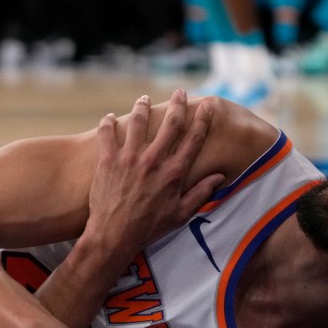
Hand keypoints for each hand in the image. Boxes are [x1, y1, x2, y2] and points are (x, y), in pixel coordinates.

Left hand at [86, 89, 224, 261]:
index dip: (203, 119)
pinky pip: (108, 133)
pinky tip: (110, 117)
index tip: (207, 105)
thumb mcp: (180, 214)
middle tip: (179, 92)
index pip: (194, 139)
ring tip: (144, 99)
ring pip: (139, 122)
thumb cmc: (149, 227)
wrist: (115, 234)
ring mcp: (130, 158)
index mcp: (174, 173)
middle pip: (170, 123)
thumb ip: (201, 193)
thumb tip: (219, 177)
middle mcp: (154, 160)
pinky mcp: (109, 160)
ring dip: (143, 106)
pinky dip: (108, 122)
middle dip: (177, 104)